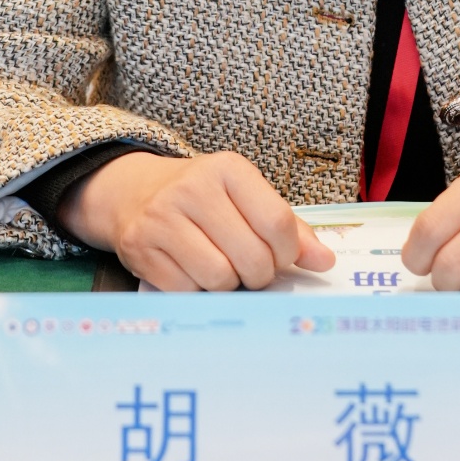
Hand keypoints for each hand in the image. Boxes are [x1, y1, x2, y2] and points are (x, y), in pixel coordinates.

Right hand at [61, 150, 336, 290]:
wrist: (133, 192)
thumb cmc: (203, 198)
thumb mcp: (246, 196)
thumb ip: (289, 228)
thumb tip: (325, 261)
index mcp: (228, 169)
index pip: (277, 223)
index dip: (289, 253)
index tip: (283, 257)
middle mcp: (193, 189)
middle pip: (251, 257)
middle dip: (259, 274)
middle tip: (252, 268)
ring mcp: (162, 218)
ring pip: (220, 278)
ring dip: (228, 284)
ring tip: (222, 268)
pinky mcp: (140, 247)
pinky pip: (187, 290)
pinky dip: (197, 290)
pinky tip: (192, 271)